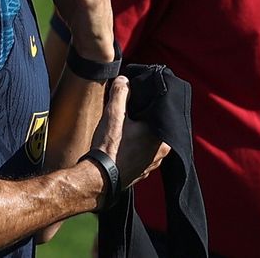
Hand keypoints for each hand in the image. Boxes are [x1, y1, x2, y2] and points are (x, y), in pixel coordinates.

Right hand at [91, 77, 168, 198]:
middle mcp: (162, 152)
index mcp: (162, 137)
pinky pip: (141, 152)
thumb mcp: (114, 113)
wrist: (97, 179)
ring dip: (138, 131)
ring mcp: (152, 164)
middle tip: (128, 109)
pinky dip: (133, 145)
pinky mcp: (141, 171)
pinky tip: (122, 141)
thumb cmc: (109, 149)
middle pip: (154, 125)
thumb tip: (124, 79)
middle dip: (142, 116)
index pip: (160, 111)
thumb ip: (121, 92)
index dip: (148, 102)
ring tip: (123, 124)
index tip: (137, 96)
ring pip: (147, 140)